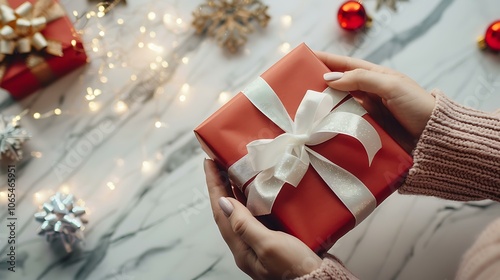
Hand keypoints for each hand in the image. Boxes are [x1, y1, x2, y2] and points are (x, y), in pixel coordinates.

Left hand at [204, 159, 321, 279]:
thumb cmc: (295, 268)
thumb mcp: (269, 245)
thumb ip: (244, 225)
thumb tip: (223, 202)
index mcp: (242, 248)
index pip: (220, 211)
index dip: (213, 185)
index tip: (209, 162)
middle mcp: (248, 244)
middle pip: (228, 209)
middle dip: (222, 184)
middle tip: (220, 160)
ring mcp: (261, 241)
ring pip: (243, 210)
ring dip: (237, 189)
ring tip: (235, 168)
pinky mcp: (276, 238)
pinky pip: (259, 213)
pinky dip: (256, 197)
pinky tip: (261, 187)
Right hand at [316, 52, 434, 151]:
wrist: (435, 138)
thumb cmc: (417, 106)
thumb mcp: (390, 86)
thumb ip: (361, 79)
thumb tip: (330, 78)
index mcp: (376, 77)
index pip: (345, 65)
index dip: (326, 60)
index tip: (305, 58)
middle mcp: (369, 95)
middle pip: (339, 88)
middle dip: (320, 86)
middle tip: (298, 89)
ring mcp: (368, 114)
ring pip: (340, 108)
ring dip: (325, 109)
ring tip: (305, 111)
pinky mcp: (368, 132)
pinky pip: (347, 127)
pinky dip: (334, 127)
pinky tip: (321, 130)